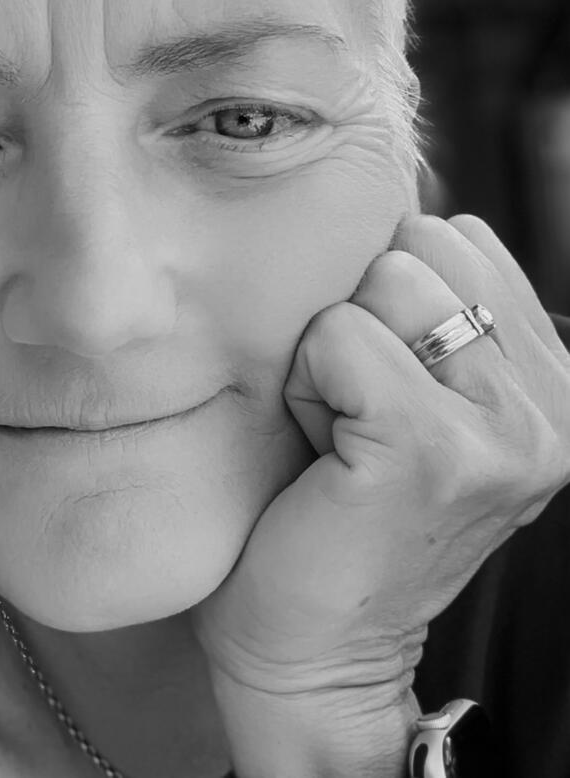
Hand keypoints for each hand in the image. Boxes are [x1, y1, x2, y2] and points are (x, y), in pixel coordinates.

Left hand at [191, 213, 569, 696]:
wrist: (312, 647)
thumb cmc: (340, 503)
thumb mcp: (420, 389)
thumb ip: (438, 308)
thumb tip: (392, 205)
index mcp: (552, 380)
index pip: (460, 236)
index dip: (389, 295)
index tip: (381, 389)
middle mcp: (550, 404)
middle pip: (420, 242)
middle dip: (361, 312)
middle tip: (355, 410)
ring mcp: (503, 430)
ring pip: (383, 279)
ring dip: (330, 349)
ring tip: (341, 430)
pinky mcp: (434, 450)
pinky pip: (338, 336)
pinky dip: (307, 385)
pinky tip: (325, 454)